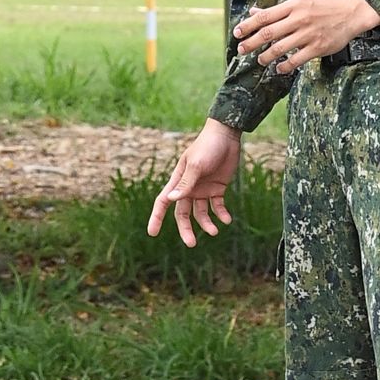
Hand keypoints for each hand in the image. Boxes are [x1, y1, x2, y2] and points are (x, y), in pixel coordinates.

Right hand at [146, 119, 240, 247]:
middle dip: (185, 229)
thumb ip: (186, 183)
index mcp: (178, 181)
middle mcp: (188, 188)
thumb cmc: (207, 147)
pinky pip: (217, 206)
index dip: (156, 217)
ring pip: (200, 213)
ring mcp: (202, 189)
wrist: (226, 136)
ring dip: (206, 224)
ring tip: (215, 231)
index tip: (151, 232)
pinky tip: (227, 220)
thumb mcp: (196, 165)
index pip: (163, 201)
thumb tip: (171, 200)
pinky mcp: (217, 188)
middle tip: (191, 244)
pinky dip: (221, 214)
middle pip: (182, 213)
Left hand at [233, 0, 379, 72]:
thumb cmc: (322, 7)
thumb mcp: (299, 3)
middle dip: (251, 43)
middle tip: (241, 50)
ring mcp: (308, 34)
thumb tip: (253, 11)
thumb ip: (276, 10)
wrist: (351, 12)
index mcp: (292, 6)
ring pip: (280, 48)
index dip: (247, 25)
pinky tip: (279, 69)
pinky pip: (296, 60)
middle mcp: (299, 19)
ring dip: (266, 57)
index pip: (264, 16)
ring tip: (260, 60)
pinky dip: (284, 66)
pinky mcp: (317, 47)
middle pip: (268, 33)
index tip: (236, 33)